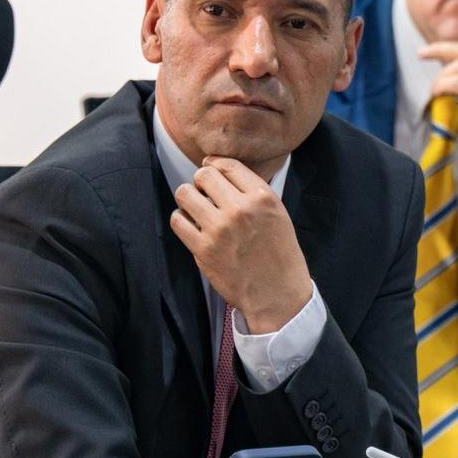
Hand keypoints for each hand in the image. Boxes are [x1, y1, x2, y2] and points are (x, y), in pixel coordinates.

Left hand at [169, 156, 313, 333]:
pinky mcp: (203, 249)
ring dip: (188, 198)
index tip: (211, 170)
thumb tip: (221, 170)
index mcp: (262, 197)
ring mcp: (219, 229)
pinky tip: (191, 225)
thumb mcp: (278, 213)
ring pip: (185, 193)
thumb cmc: (280, 253)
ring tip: (196, 208)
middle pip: (203, 174)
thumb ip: (253, 192)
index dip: (214, 165)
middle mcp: (240, 209)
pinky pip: (177, 221)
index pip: (227, 164)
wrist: (277, 293)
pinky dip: (181, 220)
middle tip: (205, 194)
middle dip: (201, 181)